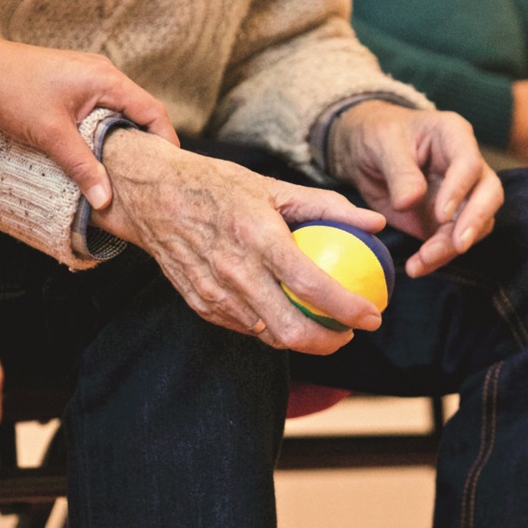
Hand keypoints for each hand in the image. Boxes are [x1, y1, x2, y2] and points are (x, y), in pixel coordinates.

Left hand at [0, 39, 178, 209]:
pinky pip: (101, 110)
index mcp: (107, 80)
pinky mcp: (73, 85)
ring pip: (119, 113)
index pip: (153, 111)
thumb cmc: (12, 91)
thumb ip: (82, 167)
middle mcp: (103, 74)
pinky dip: (105, 132)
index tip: (168, 172)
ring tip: (125, 173)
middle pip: (140, 112)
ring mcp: (88, 78)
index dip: (166, 142)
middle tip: (149, 179)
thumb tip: (106, 200)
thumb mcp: (51, 135)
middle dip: (146, 145)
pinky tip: (97, 155)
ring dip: (123, 140)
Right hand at [91, 130, 387, 355]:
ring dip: (301, 339)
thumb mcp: (273, 186)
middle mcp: (235, 271)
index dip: (348, 308)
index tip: (372, 316)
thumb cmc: (217, 186)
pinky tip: (285, 315)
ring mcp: (214, 293)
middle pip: (291, 330)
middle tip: (349, 332)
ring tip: (323, 327)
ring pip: (268, 335)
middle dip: (329, 342)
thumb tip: (376, 222)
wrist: (152, 196)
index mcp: (257, 237)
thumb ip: (327, 206)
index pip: (312, 285)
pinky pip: (244, 327)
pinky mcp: (200, 304)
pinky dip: (270, 327)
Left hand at [327, 100, 503, 277]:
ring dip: (452, 246)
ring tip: (422, 261)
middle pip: (489, 194)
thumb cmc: (377, 135)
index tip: (441, 214)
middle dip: (475, 221)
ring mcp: (461, 194)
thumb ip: (399, 171)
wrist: (364, 153)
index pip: (469, 163)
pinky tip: (417, 267)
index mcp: (453, 135)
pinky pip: (452, 242)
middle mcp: (466, 165)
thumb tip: (410, 201)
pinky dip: (438, 257)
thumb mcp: (382, 144)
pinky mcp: (448, 220)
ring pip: (475, 224)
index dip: (459, 189)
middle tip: (458, 245)